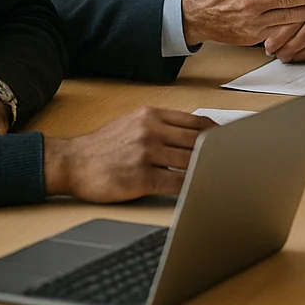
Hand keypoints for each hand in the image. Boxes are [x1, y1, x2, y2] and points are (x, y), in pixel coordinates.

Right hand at [43, 108, 218, 201]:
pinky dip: (191, 186)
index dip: (216, 133)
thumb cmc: (102, 146)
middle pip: (198, 141)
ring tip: (221, 175)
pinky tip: (199, 189)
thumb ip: (161, 125)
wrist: (71, 162)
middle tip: (233, 160)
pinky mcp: (141, 177)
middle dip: (217, 151)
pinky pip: (176, 183)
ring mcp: (146, 153)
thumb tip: (193, 132)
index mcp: (152, 115)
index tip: (230, 140)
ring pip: (190, 161)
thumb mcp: (132, 122)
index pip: (196, 122)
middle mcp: (151, 130)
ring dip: (207, 169)